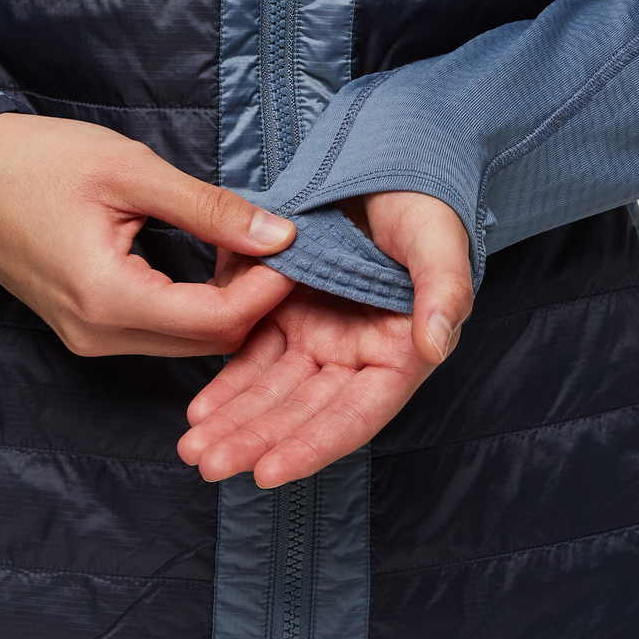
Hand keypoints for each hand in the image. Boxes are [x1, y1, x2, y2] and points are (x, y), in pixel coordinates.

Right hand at [0, 113, 296, 355]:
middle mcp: (99, 337)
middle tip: (277, 245)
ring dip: (228, 305)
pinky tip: (212, 265)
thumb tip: (280, 234)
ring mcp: (89, 340)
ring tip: (246, 249)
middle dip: (255, 301)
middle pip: (208, 342)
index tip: (297, 247)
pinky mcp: (87, 331)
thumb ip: (209, 209)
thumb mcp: (130, 171)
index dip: (268, 289)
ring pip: (188, 343)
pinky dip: (196, 308)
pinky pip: (160, 334)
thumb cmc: (37, 161)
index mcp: (107, 299)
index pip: (217, 320)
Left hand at [177, 192, 471, 484]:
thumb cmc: (423, 208)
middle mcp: (355, 358)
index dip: (311, 446)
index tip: (268, 470)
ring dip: (234, 423)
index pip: (353, 416)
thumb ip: (444, 292)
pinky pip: (252, 357)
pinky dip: (227, 385)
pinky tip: (199, 410)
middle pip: (302, 414)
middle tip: (210, 465)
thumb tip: (434, 345)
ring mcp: (318, 339)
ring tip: (193, 449)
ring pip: (271, 394)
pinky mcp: (286, 317)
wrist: (387, 167)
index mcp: (397, 354)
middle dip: (256, 443)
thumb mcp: (439, 243)